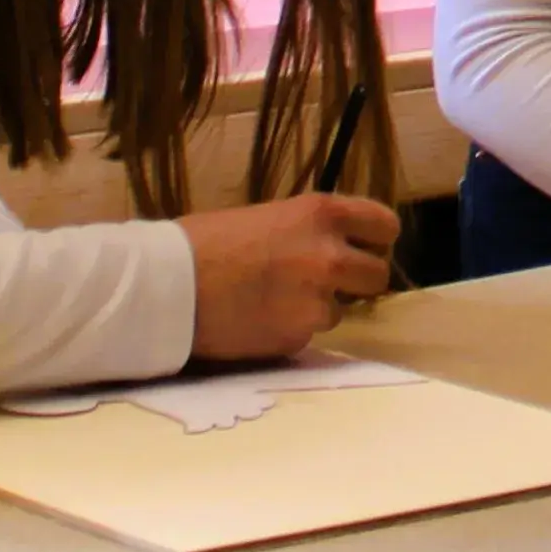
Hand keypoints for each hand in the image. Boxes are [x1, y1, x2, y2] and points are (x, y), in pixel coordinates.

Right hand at [182, 193, 398, 362]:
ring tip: (274, 300)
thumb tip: (336, 244)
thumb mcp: (269, 217)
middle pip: (378, 275)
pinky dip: (290, 329)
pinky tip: (258, 319)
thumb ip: (310, 231)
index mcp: (322, 215)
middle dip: (357, 281)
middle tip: (326, 282)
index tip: (363, 247)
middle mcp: (330, 256)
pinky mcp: (298, 336)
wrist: (165, 286)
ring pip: (342, 310)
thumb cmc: (205, 242)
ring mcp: (317, 300)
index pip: (386, 226)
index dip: (375, 240)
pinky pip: (308, 334)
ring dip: (318, 308)